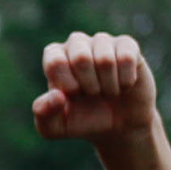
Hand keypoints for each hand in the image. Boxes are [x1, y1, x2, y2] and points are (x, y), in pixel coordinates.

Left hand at [32, 31, 160, 151]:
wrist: (118, 126)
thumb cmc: (82, 121)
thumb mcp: (55, 127)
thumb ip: (44, 114)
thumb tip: (56, 95)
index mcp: (55, 58)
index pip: (54, 60)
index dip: (66, 82)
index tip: (74, 95)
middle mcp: (77, 44)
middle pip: (81, 57)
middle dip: (89, 86)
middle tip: (93, 94)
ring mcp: (102, 41)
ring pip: (105, 59)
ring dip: (108, 86)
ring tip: (107, 92)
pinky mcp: (127, 44)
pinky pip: (126, 59)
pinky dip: (125, 81)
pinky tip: (123, 85)